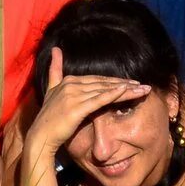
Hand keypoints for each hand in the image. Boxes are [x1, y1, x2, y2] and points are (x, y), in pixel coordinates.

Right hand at [27, 49, 151, 154]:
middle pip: (105, 83)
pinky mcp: (77, 107)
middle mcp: (72, 85)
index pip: (98, 79)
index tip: (132, 83)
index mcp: (69, 81)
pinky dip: (113, 94)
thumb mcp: (50, 90)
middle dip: (125, 84)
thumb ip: (55, 70)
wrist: (41, 136)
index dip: (115, 81)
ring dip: (126, 90)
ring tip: (142, 90)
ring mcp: (74, 95)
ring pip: (106, 90)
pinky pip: (99, 99)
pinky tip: (126, 91)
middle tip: (143, 86)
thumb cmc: (49, 118)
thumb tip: (56, 48)